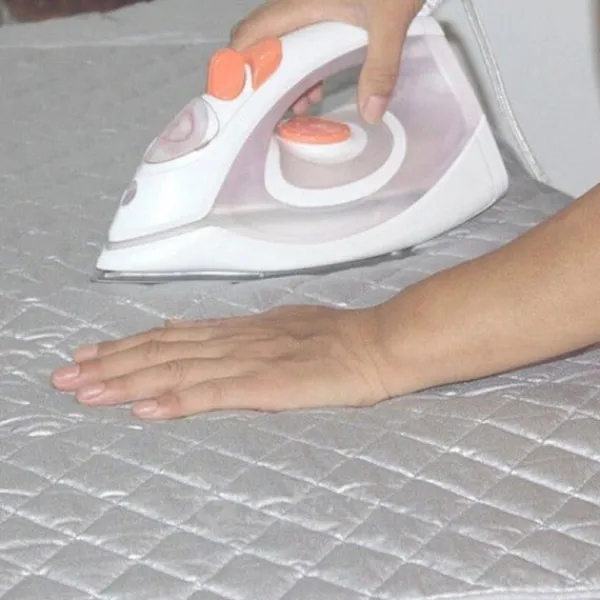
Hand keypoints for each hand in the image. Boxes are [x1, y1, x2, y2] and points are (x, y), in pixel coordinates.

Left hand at [51, 306, 393, 419]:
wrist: (380, 342)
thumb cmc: (343, 338)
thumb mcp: (288, 327)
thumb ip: (249, 336)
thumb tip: (216, 338)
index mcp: (244, 328)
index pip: (175, 336)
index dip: (131, 345)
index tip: (93, 353)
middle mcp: (238, 339)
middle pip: (164, 350)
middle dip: (112, 362)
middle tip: (67, 373)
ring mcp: (251, 360)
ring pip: (179, 369)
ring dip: (129, 381)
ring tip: (86, 389)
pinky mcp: (268, 385)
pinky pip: (215, 393)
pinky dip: (176, 400)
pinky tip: (144, 409)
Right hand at [230, 0, 423, 122]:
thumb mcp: (391, 19)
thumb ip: (381, 67)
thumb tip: (370, 112)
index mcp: (301, 3)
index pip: (252, 32)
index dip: (236, 64)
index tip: (237, 97)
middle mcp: (299, 4)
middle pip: (262, 42)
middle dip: (262, 80)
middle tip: (270, 112)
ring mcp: (312, 8)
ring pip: (284, 46)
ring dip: (286, 79)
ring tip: (299, 108)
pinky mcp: (327, 11)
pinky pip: (304, 44)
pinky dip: (304, 69)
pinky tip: (318, 89)